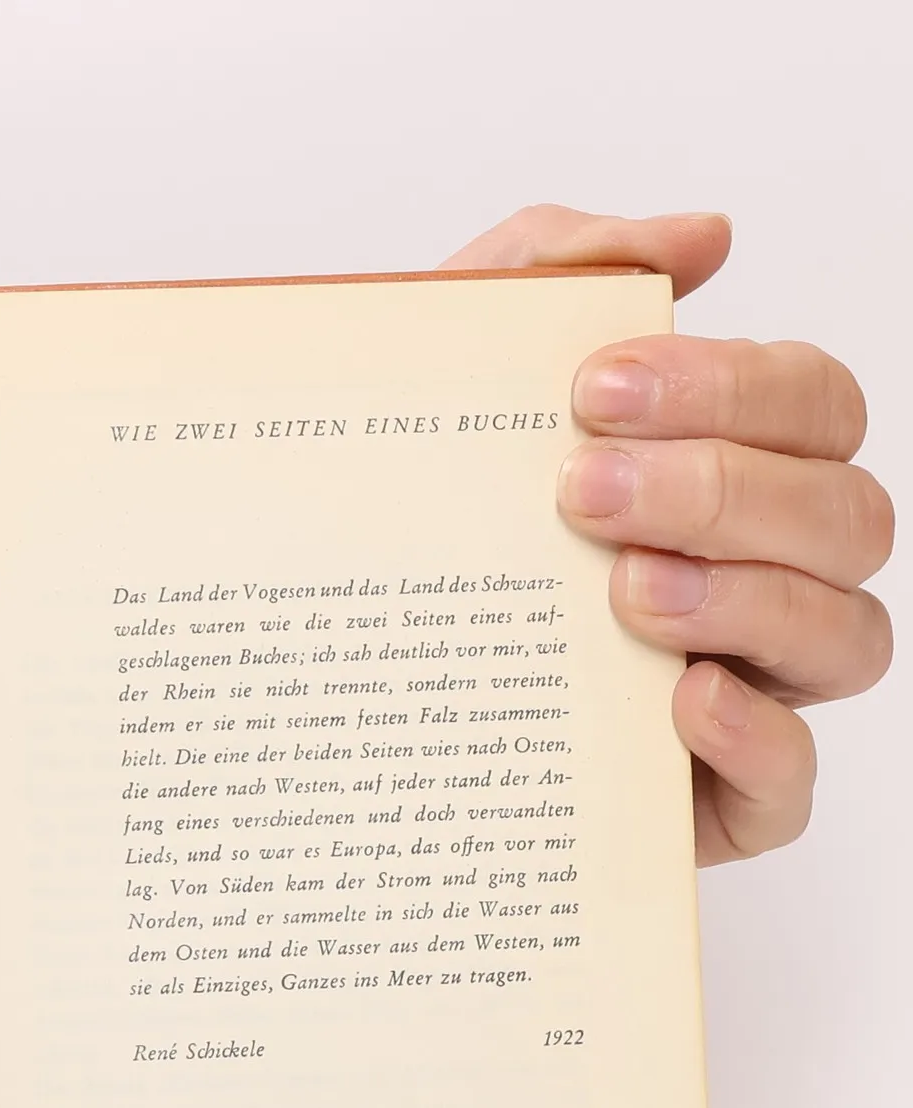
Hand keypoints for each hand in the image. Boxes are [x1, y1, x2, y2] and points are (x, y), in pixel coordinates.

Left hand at [445, 206, 893, 863]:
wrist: (328, 693)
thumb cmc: (414, 533)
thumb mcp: (444, 388)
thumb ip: (553, 274)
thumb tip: (699, 238)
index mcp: (724, 472)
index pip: (810, 405)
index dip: (732, 388)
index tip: (596, 388)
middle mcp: (758, 576)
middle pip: (844, 514)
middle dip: (725, 488)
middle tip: (583, 491)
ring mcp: (748, 690)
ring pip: (844, 636)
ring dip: (745, 599)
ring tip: (621, 590)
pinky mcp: (713, 804)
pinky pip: (790, 783)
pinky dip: (755, 736)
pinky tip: (680, 698)